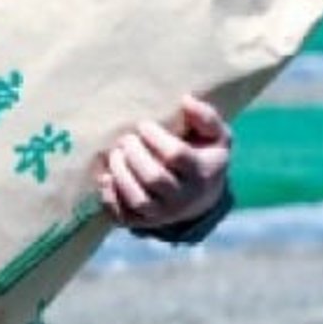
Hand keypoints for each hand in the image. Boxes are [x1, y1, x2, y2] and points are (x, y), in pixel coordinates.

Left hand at [97, 94, 230, 231]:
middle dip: (134, 153)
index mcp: (203, 173)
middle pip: (154, 177)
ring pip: (137, 199)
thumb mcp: (217, 136)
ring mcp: (163, 214)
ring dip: (120, 173)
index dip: (154, 137)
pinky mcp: (144, 223)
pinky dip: (109, 197)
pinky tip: (106, 177)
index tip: (144, 125)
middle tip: (126, 139)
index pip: (175, 155)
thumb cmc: (205, 156)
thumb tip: (185, 100)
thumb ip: (206, 116)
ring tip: (115, 154)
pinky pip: (122, 215)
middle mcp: (184, 198)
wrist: (203, 199)